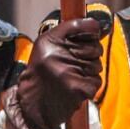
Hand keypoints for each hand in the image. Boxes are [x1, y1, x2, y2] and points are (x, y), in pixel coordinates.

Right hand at [15, 13, 108, 128]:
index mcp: (50, 41)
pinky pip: (96, 81)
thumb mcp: (47, 46)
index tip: (93, 31)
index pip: (83, 24)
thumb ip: (69, 33)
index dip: (92, 29)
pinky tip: (75, 87)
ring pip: (97, 65)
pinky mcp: (78, 88)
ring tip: (72, 76)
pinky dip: (89, 85)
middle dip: (91, 55)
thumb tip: (97, 26)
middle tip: (74, 63)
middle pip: (95, 46)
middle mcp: (58, 54)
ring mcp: (68, 72)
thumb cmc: (42, 73)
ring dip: (89, 72)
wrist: (33, 103)